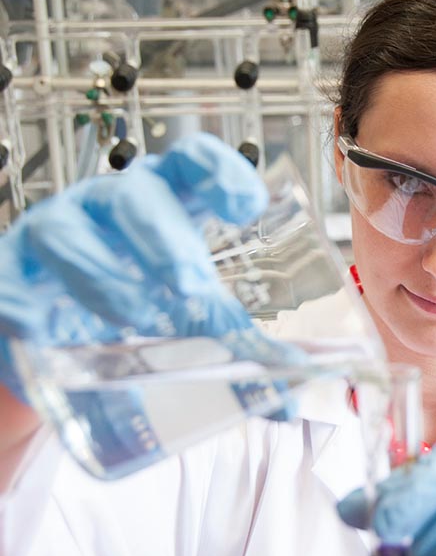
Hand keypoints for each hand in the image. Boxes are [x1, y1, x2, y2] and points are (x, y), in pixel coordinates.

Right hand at [0, 132, 281, 401]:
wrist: (60, 330)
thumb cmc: (138, 301)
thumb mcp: (186, 311)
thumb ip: (233, 342)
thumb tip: (288, 395)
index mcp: (167, 202)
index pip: (192, 161)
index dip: (220, 171)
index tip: (247, 207)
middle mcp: (110, 206)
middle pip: (136, 193)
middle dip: (165, 238)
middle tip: (192, 287)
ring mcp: (55, 231)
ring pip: (69, 233)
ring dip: (105, 279)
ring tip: (134, 321)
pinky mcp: (10, 269)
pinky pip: (8, 280)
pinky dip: (24, 308)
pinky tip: (41, 332)